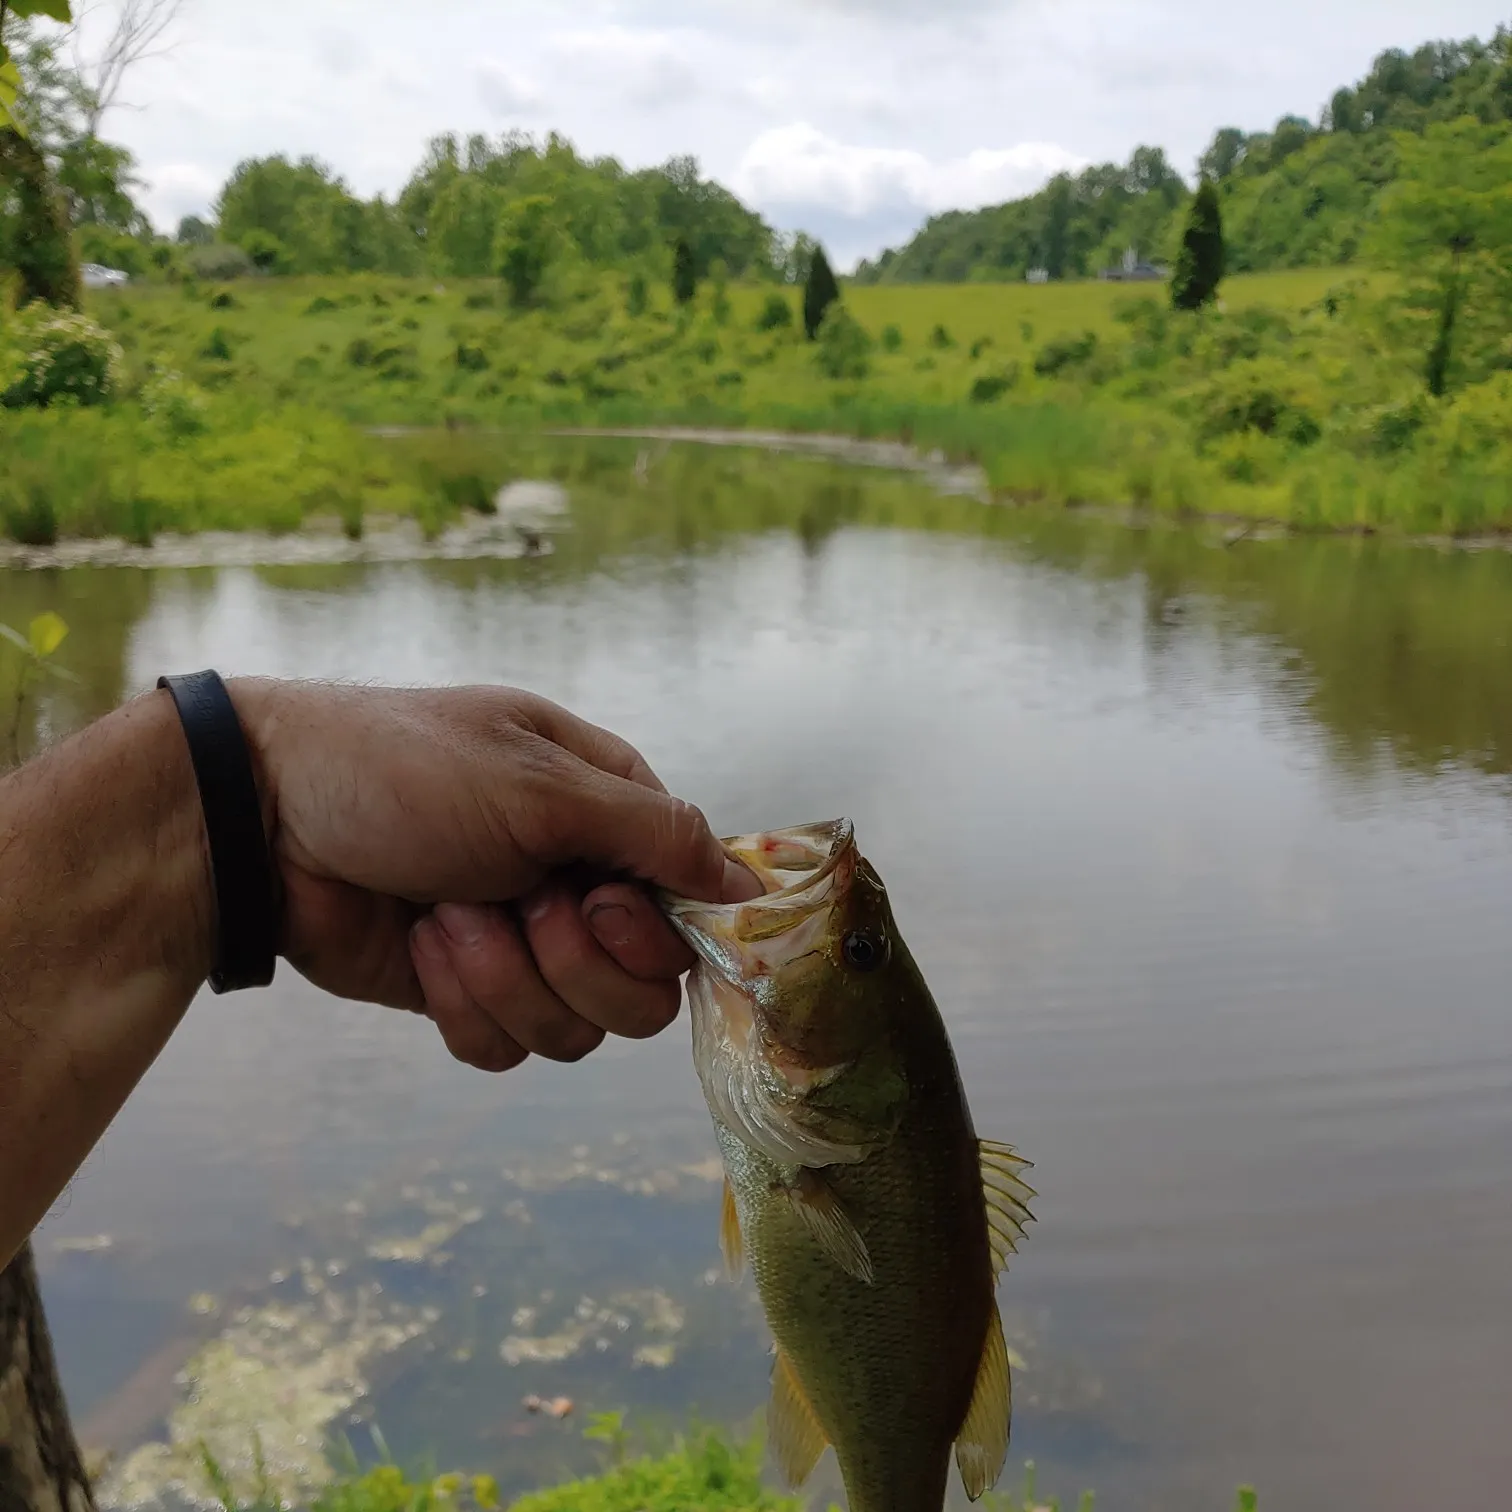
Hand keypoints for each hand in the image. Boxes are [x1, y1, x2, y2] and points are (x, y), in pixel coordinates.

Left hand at [229, 680, 760, 1071]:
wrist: (266, 821)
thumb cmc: (404, 771)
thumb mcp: (542, 784)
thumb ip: (656, 836)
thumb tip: (750, 885)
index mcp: (609, 817)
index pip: (692, 907)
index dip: (655, 928)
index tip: (597, 902)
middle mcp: (580, 885)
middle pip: (646, 991)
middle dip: (578, 963)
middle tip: (523, 905)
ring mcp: (525, 945)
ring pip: (578, 1029)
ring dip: (507, 977)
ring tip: (451, 913)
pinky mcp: (469, 994)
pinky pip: (507, 1047)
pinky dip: (465, 1005)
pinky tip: (427, 944)